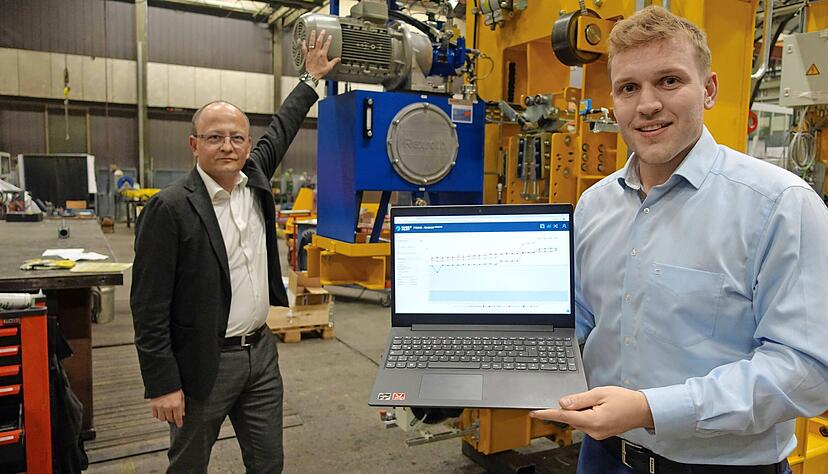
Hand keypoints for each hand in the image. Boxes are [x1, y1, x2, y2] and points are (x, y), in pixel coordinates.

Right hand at [151, 389, 185, 427]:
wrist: (162, 380)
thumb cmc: (174, 386)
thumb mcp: (181, 395)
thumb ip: (182, 405)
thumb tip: (182, 414)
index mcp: (176, 404)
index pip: (178, 418)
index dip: (179, 423)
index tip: (180, 425)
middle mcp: (168, 407)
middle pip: (170, 419)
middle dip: (173, 419)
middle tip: (174, 417)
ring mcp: (160, 406)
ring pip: (162, 419)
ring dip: (165, 418)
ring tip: (167, 414)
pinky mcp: (153, 405)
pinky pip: (155, 415)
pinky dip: (158, 415)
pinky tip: (161, 412)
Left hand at [301, 29, 340, 79]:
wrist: (312, 75)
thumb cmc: (320, 72)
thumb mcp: (329, 67)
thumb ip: (334, 62)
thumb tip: (338, 59)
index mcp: (323, 54)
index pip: (326, 45)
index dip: (328, 40)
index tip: (329, 36)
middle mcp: (316, 52)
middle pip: (319, 41)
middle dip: (321, 35)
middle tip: (322, 31)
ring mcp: (311, 53)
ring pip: (311, 43)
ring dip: (312, 36)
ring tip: (313, 31)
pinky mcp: (306, 55)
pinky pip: (304, 48)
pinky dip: (303, 44)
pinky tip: (303, 40)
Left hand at [529, 386, 654, 439]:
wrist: (642, 410)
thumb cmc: (625, 400)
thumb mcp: (600, 393)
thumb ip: (579, 399)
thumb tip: (561, 403)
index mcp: (593, 421)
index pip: (564, 417)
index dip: (547, 413)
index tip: (534, 412)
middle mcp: (593, 431)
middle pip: (570, 418)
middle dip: (571, 407)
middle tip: (587, 397)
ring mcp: (596, 434)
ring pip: (577, 420)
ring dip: (579, 410)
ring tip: (597, 402)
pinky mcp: (598, 433)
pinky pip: (584, 422)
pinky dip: (585, 414)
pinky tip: (596, 407)